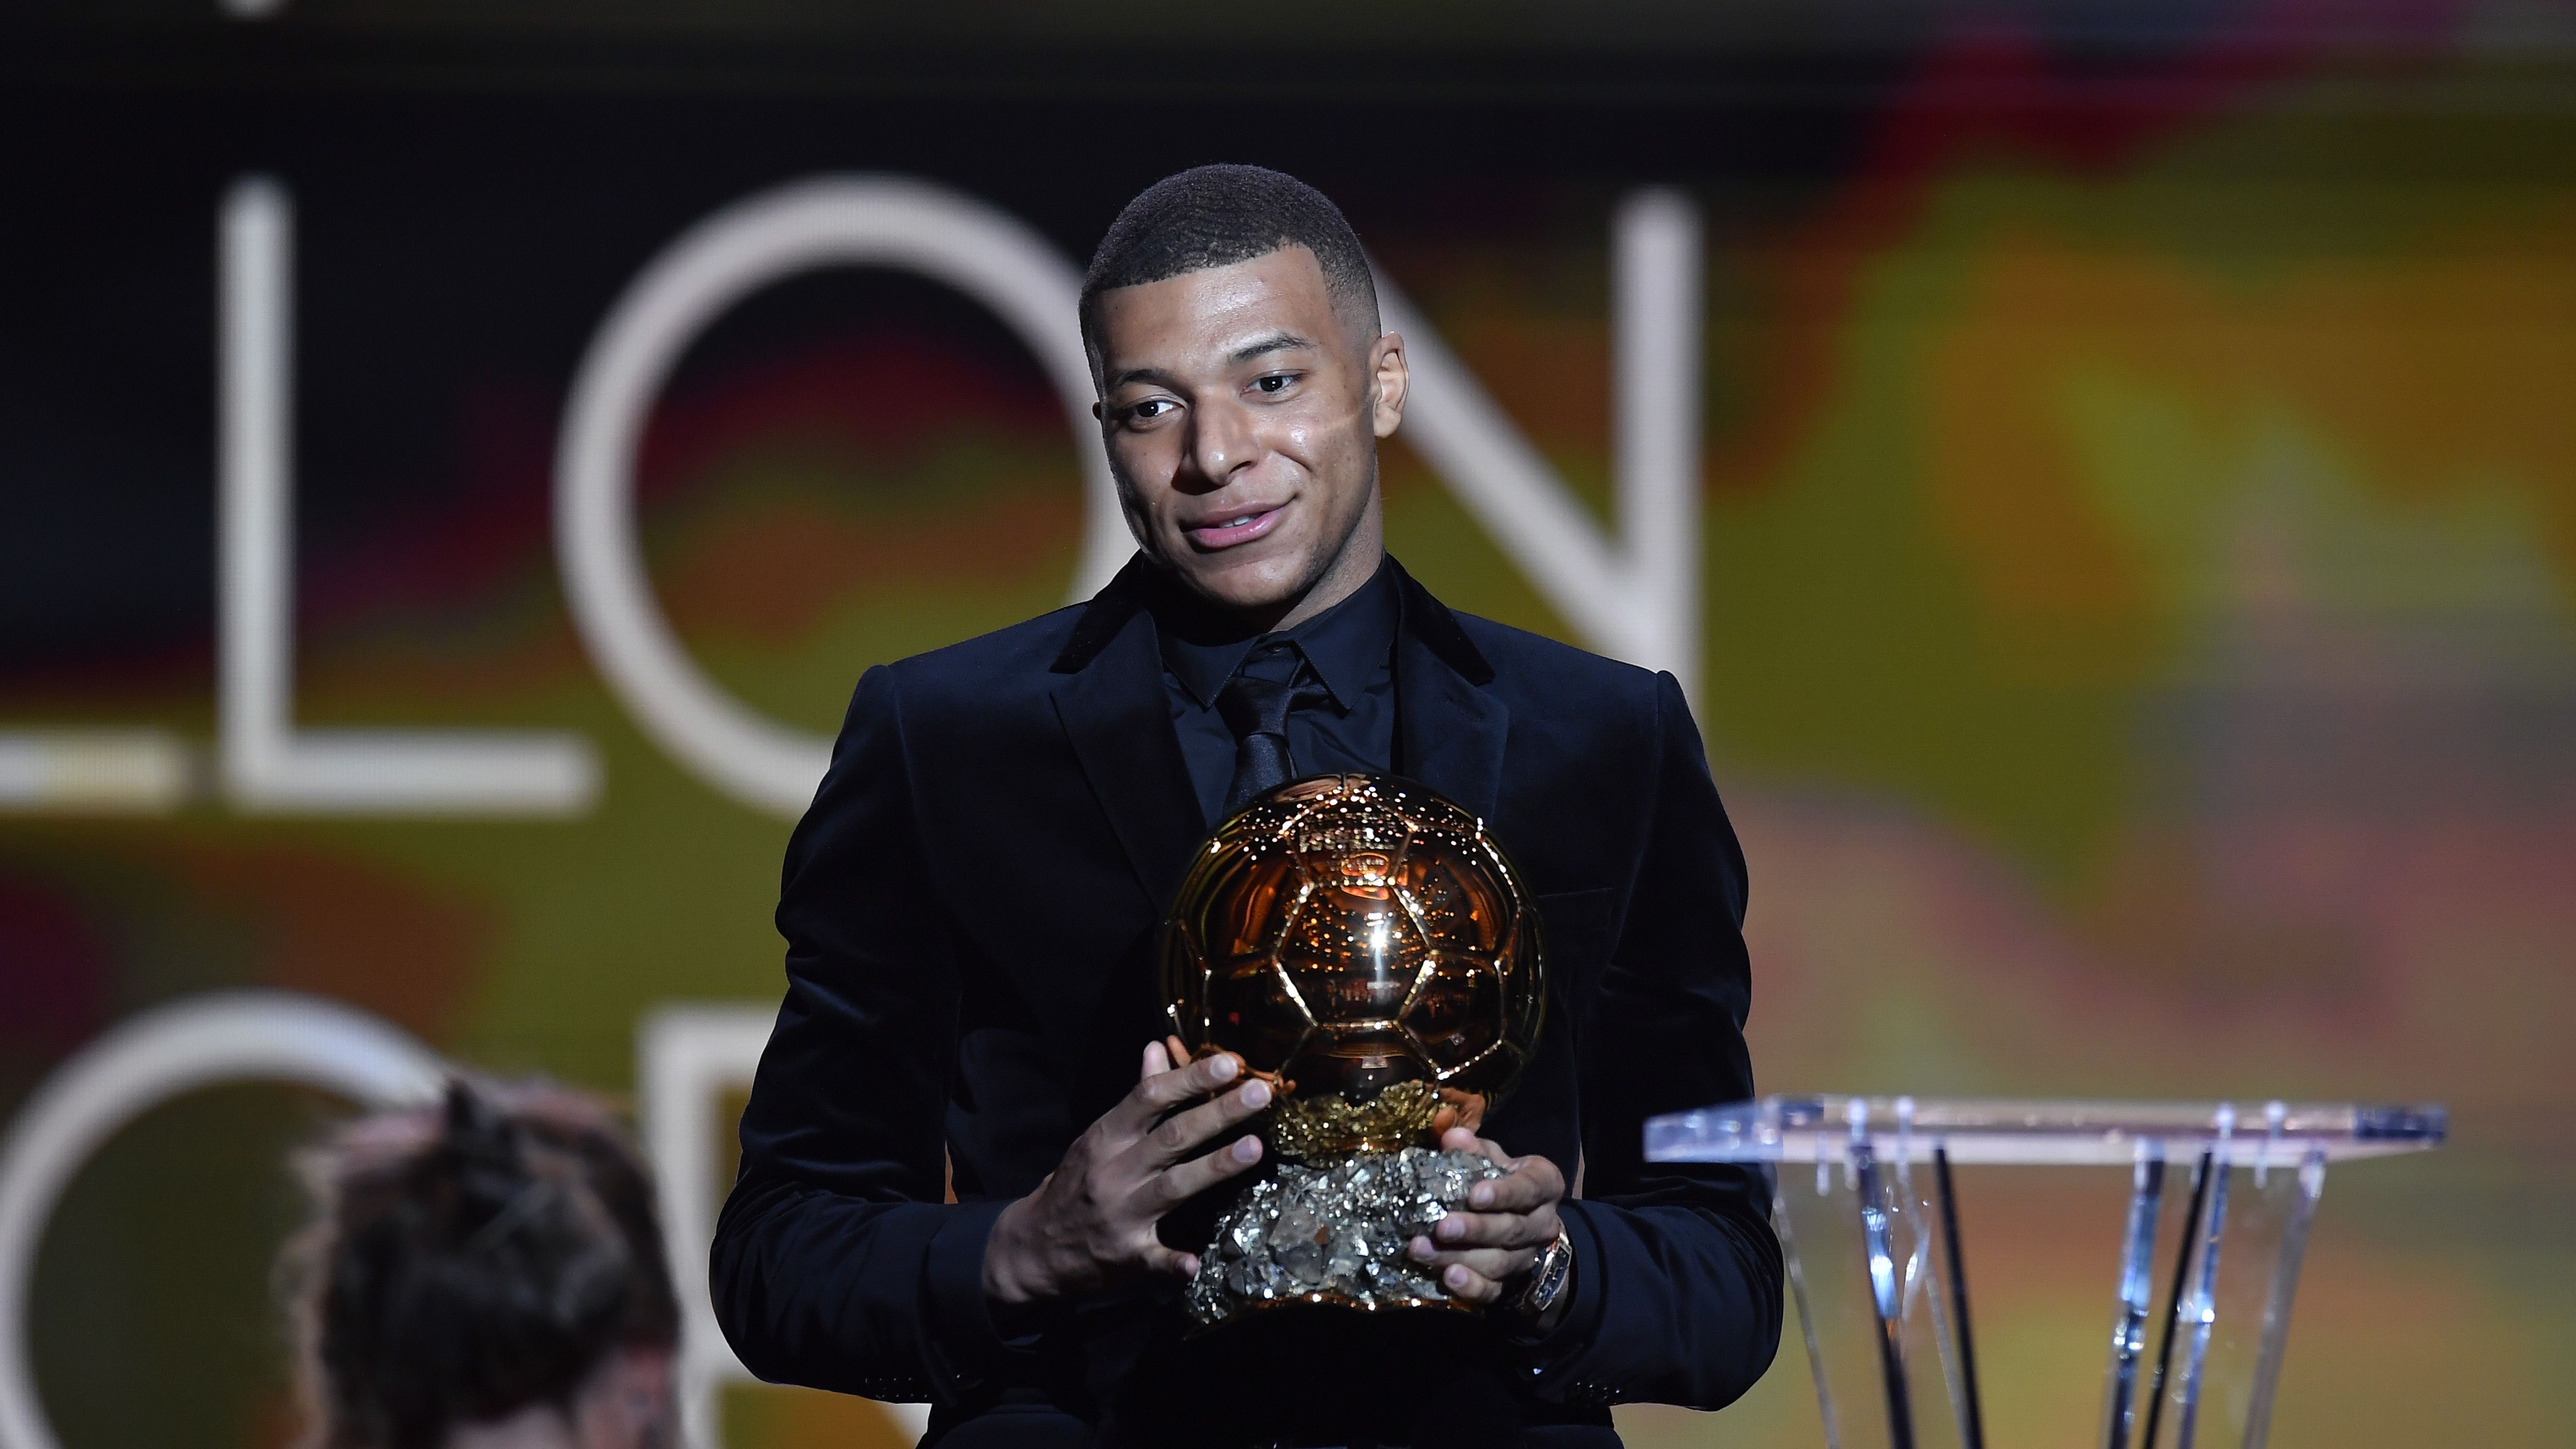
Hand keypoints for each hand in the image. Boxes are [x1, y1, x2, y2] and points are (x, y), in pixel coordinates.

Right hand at [981, 1041, 1269, 1306]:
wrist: (1034, 1246)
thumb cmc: (1078, 1181)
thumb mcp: (1099, 1136)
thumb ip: (1135, 1097)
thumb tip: (1157, 1047)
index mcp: (1107, 1137)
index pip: (1150, 1098)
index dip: (1189, 1078)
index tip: (1228, 1062)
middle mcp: (1114, 1171)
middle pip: (1172, 1137)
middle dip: (1218, 1113)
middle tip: (1261, 1093)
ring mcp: (1120, 1214)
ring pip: (1173, 1187)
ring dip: (1214, 1167)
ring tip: (1254, 1148)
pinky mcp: (1125, 1256)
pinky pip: (1152, 1259)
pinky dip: (1172, 1262)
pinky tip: (1194, 1262)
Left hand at [1407, 1127, 1568, 1322]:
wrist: (1520, 1220)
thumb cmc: (1499, 1180)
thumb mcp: (1492, 1158)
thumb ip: (1473, 1149)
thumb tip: (1452, 1138)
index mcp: (1544, 1185)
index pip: (1529, 1189)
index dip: (1504, 1193)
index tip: (1475, 1195)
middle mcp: (1542, 1223)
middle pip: (1511, 1230)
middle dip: (1475, 1230)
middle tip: (1441, 1227)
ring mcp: (1527, 1256)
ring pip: (1498, 1262)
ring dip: (1459, 1258)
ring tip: (1423, 1251)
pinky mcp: (1509, 1283)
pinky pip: (1493, 1290)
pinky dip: (1470, 1287)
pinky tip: (1447, 1279)